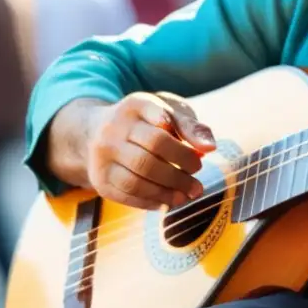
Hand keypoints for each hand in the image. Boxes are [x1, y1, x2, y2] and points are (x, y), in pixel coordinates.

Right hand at [84, 93, 216, 209]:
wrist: (97, 131)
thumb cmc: (146, 122)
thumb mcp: (169, 112)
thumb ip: (191, 127)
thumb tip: (210, 147)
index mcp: (135, 106)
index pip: (162, 119)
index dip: (184, 138)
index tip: (204, 153)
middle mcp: (113, 128)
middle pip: (152, 151)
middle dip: (182, 169)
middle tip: (198, 178)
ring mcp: (102, 155)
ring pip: (137, 179)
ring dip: (168, 191)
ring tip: (188, 194)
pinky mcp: (99, 179)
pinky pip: (127, 195)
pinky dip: (152, 201)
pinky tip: (169, 201)